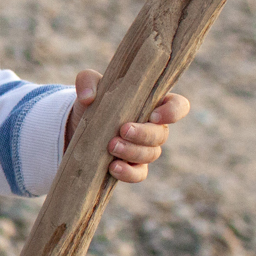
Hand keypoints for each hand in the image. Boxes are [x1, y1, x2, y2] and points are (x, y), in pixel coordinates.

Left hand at [64, 69, 190, 183]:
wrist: (77, 127)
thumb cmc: (93, 101)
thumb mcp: (88, 85)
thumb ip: (87, 81)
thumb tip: (88, 97)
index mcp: (152, 104)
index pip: (178, 106)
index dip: (173, 112)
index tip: (153, 115)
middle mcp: (153, 127)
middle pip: (162, 134)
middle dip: (143, 134)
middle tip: (123, 130)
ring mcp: (144, 149)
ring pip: (151, 154)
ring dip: (132, 152)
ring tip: (111, 146)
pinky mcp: (132, 167)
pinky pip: (139, 174)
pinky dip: (128, 172)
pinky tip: (113, 167)